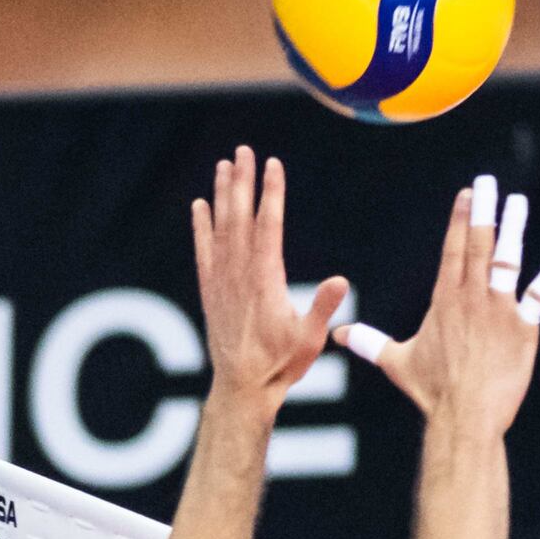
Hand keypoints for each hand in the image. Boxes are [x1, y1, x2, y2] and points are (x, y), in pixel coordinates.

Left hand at [189, 146, 347, 411]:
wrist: (242, 387)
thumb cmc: (281, 365)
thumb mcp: (310, 338)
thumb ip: (322, 307)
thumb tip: (340, 280)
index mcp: (266, 280)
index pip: (268, 226)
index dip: (271, 193)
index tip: (273, 164)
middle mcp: (240, 274)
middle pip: (240, 217)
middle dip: (242, 181)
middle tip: (243, 150)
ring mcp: (222, 281)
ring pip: (220, 228)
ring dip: (222, 195)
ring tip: (223, 165)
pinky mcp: (210, 291)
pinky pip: (203, 251)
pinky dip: (200, 227)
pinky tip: (199, 206)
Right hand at [334, 174, 539, 434]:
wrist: (465, 416)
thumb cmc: (431, 391)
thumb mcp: (396, 363)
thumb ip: (370, 343)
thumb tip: (339, 335)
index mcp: (444, 300)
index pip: (453, 249)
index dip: (460, 219)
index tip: (466, 193)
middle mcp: (472, 297)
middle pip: (479, 244)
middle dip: (483, 210)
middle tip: (488, 182)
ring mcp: (500, 310)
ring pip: (508, 260)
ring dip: (513, 228)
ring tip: (517, 202)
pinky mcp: (524, 328)